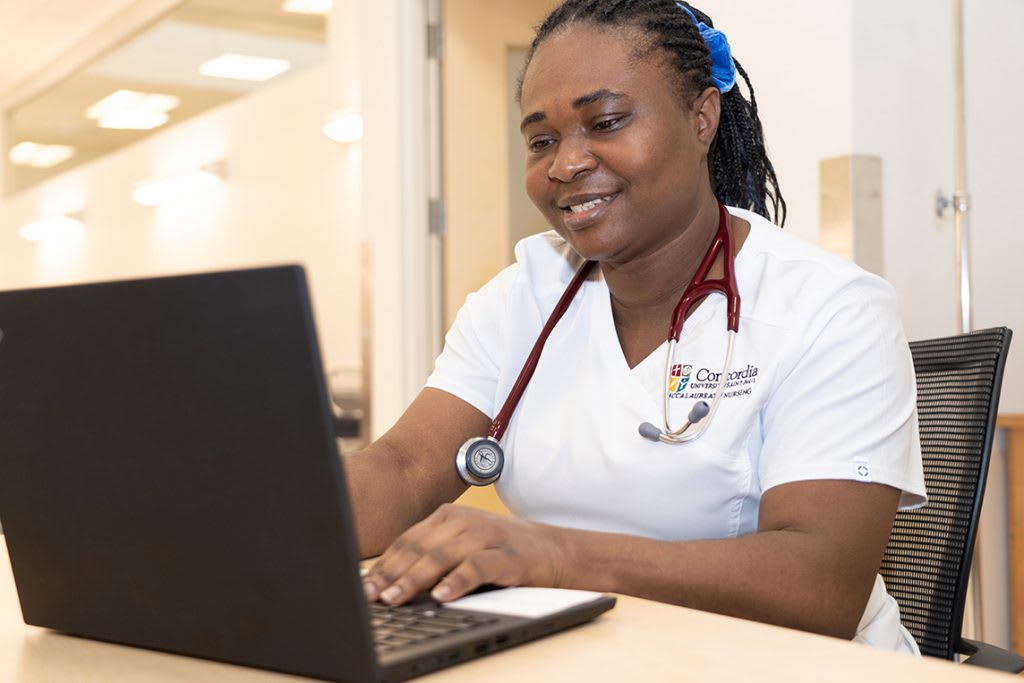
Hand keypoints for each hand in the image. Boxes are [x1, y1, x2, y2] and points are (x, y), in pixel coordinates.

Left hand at [362, 503, 567, 604]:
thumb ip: (431, 557)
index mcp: (448, 516)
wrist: (552, 550)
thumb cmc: (500, 551)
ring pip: (442, 556)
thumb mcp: (462, 547)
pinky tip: (441, 596)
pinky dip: (457, 581)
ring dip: (415, 579)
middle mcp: (465, 521)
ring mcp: (487, 535)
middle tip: (371, 596)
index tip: (363, 588)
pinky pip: (478, 567)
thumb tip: (388, 584)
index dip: (383, 565)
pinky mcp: (508, 555)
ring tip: (395, 598)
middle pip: (420, 548)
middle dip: (392, 574)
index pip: (407, 541)